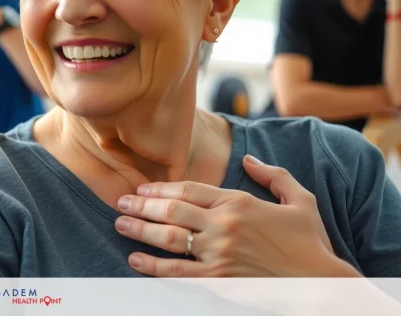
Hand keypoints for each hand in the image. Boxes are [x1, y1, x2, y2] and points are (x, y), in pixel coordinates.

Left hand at [114, 155, 351, 276]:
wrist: (322, 283)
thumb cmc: (311, 242)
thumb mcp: (301, 200)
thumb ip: (274, 176)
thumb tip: (249, 160)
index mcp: (238, 202)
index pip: (188, 190)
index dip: (160, 188)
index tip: (142, 188)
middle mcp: (224, 225)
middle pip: (172, 211)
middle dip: (142, 205)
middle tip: (120, 202)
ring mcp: (220, 254)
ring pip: (170, 238)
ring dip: (140, 231)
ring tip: (120, 224)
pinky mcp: (220, 280)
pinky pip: (179, 273)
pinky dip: (154, 267)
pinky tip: (136, 262)